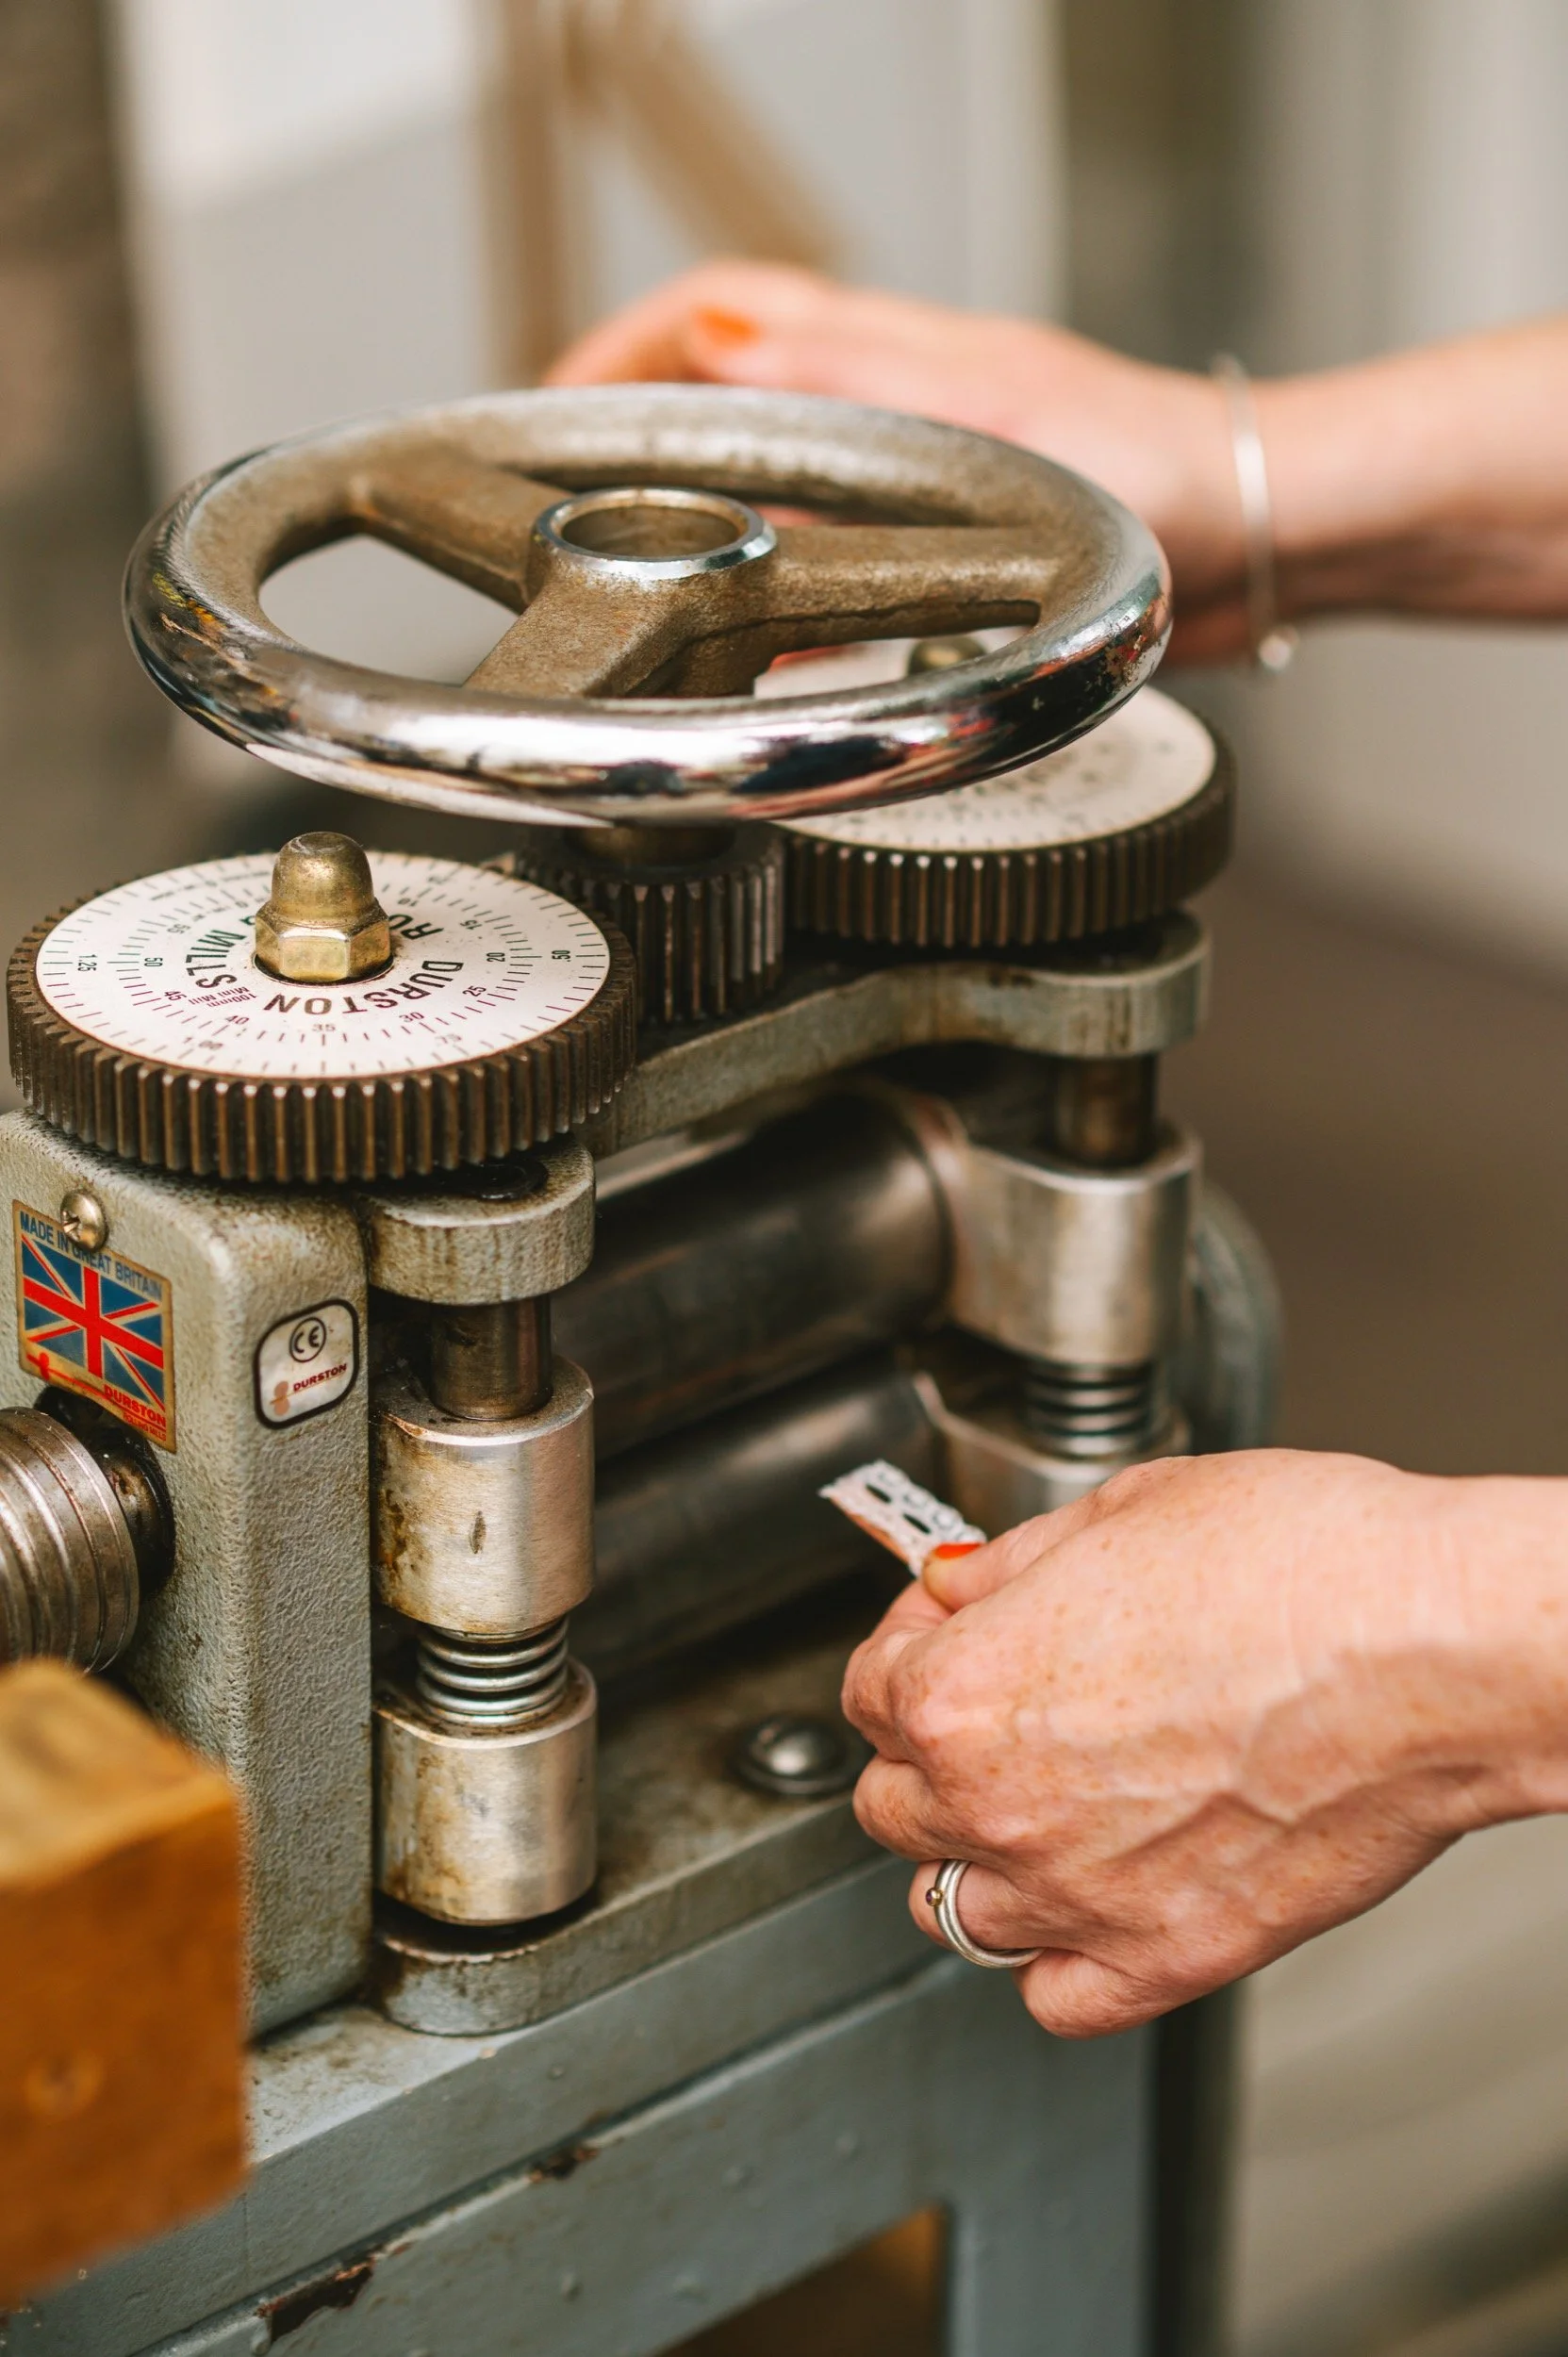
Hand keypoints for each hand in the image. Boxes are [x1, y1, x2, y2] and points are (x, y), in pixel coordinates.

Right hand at [547, 260, 1250, 659]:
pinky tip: (749, 659)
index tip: (556, 408)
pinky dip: (775, 614)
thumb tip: (720, 344)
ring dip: (696, 530)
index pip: (721, 316)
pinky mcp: (948, 561)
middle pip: (725, 403)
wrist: (1261, 540)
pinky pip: (828, 581)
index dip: (626, 352)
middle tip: (563, 499)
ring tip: (630, 579)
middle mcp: (894, 413)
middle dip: (634, 439)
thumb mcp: (993, 421)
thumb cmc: (1163, 474)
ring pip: (769, 496)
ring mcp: (915, 486)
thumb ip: (856, 386)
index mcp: (893, 357)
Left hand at [842, 1450, 1567, 2035]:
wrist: (1432, 1649)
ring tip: (1031, 1804)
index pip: (867, 1689)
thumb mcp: (1123, 1508)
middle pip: (892, 1802)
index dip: (907, 1646)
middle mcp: (998, 1805)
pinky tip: (1084, 1897)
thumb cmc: (1304, 1566)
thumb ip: (1014, 1563)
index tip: (943, 1632)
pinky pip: (1051, 1994)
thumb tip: (961, 1582)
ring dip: (973, 1857)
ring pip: (951, 1909)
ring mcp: (1075, 1896)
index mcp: (963, 1690)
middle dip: (927, 1751)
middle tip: (991, 1708)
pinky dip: (1052, 1957)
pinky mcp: (1164, 1960)